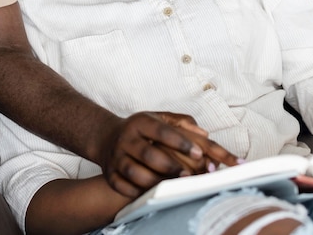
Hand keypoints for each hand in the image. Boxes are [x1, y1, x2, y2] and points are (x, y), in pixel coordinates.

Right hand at [98, 111, 239, 197]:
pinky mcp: (110, 174)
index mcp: (141, 122)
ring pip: (134, 172)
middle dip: (170, 166)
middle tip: (188, 175)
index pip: (162, 131)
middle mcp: (126, 138)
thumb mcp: (160, 118)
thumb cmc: (142, 130)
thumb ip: (183, 123)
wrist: (107, 138)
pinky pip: (122, 186)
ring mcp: (116, 157)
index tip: (198, 153)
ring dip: (155, 182)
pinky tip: (152, 193)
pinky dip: (137, 192)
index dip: (181, 142)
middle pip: (148, 154)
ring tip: (172, 187)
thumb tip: (204, 134)